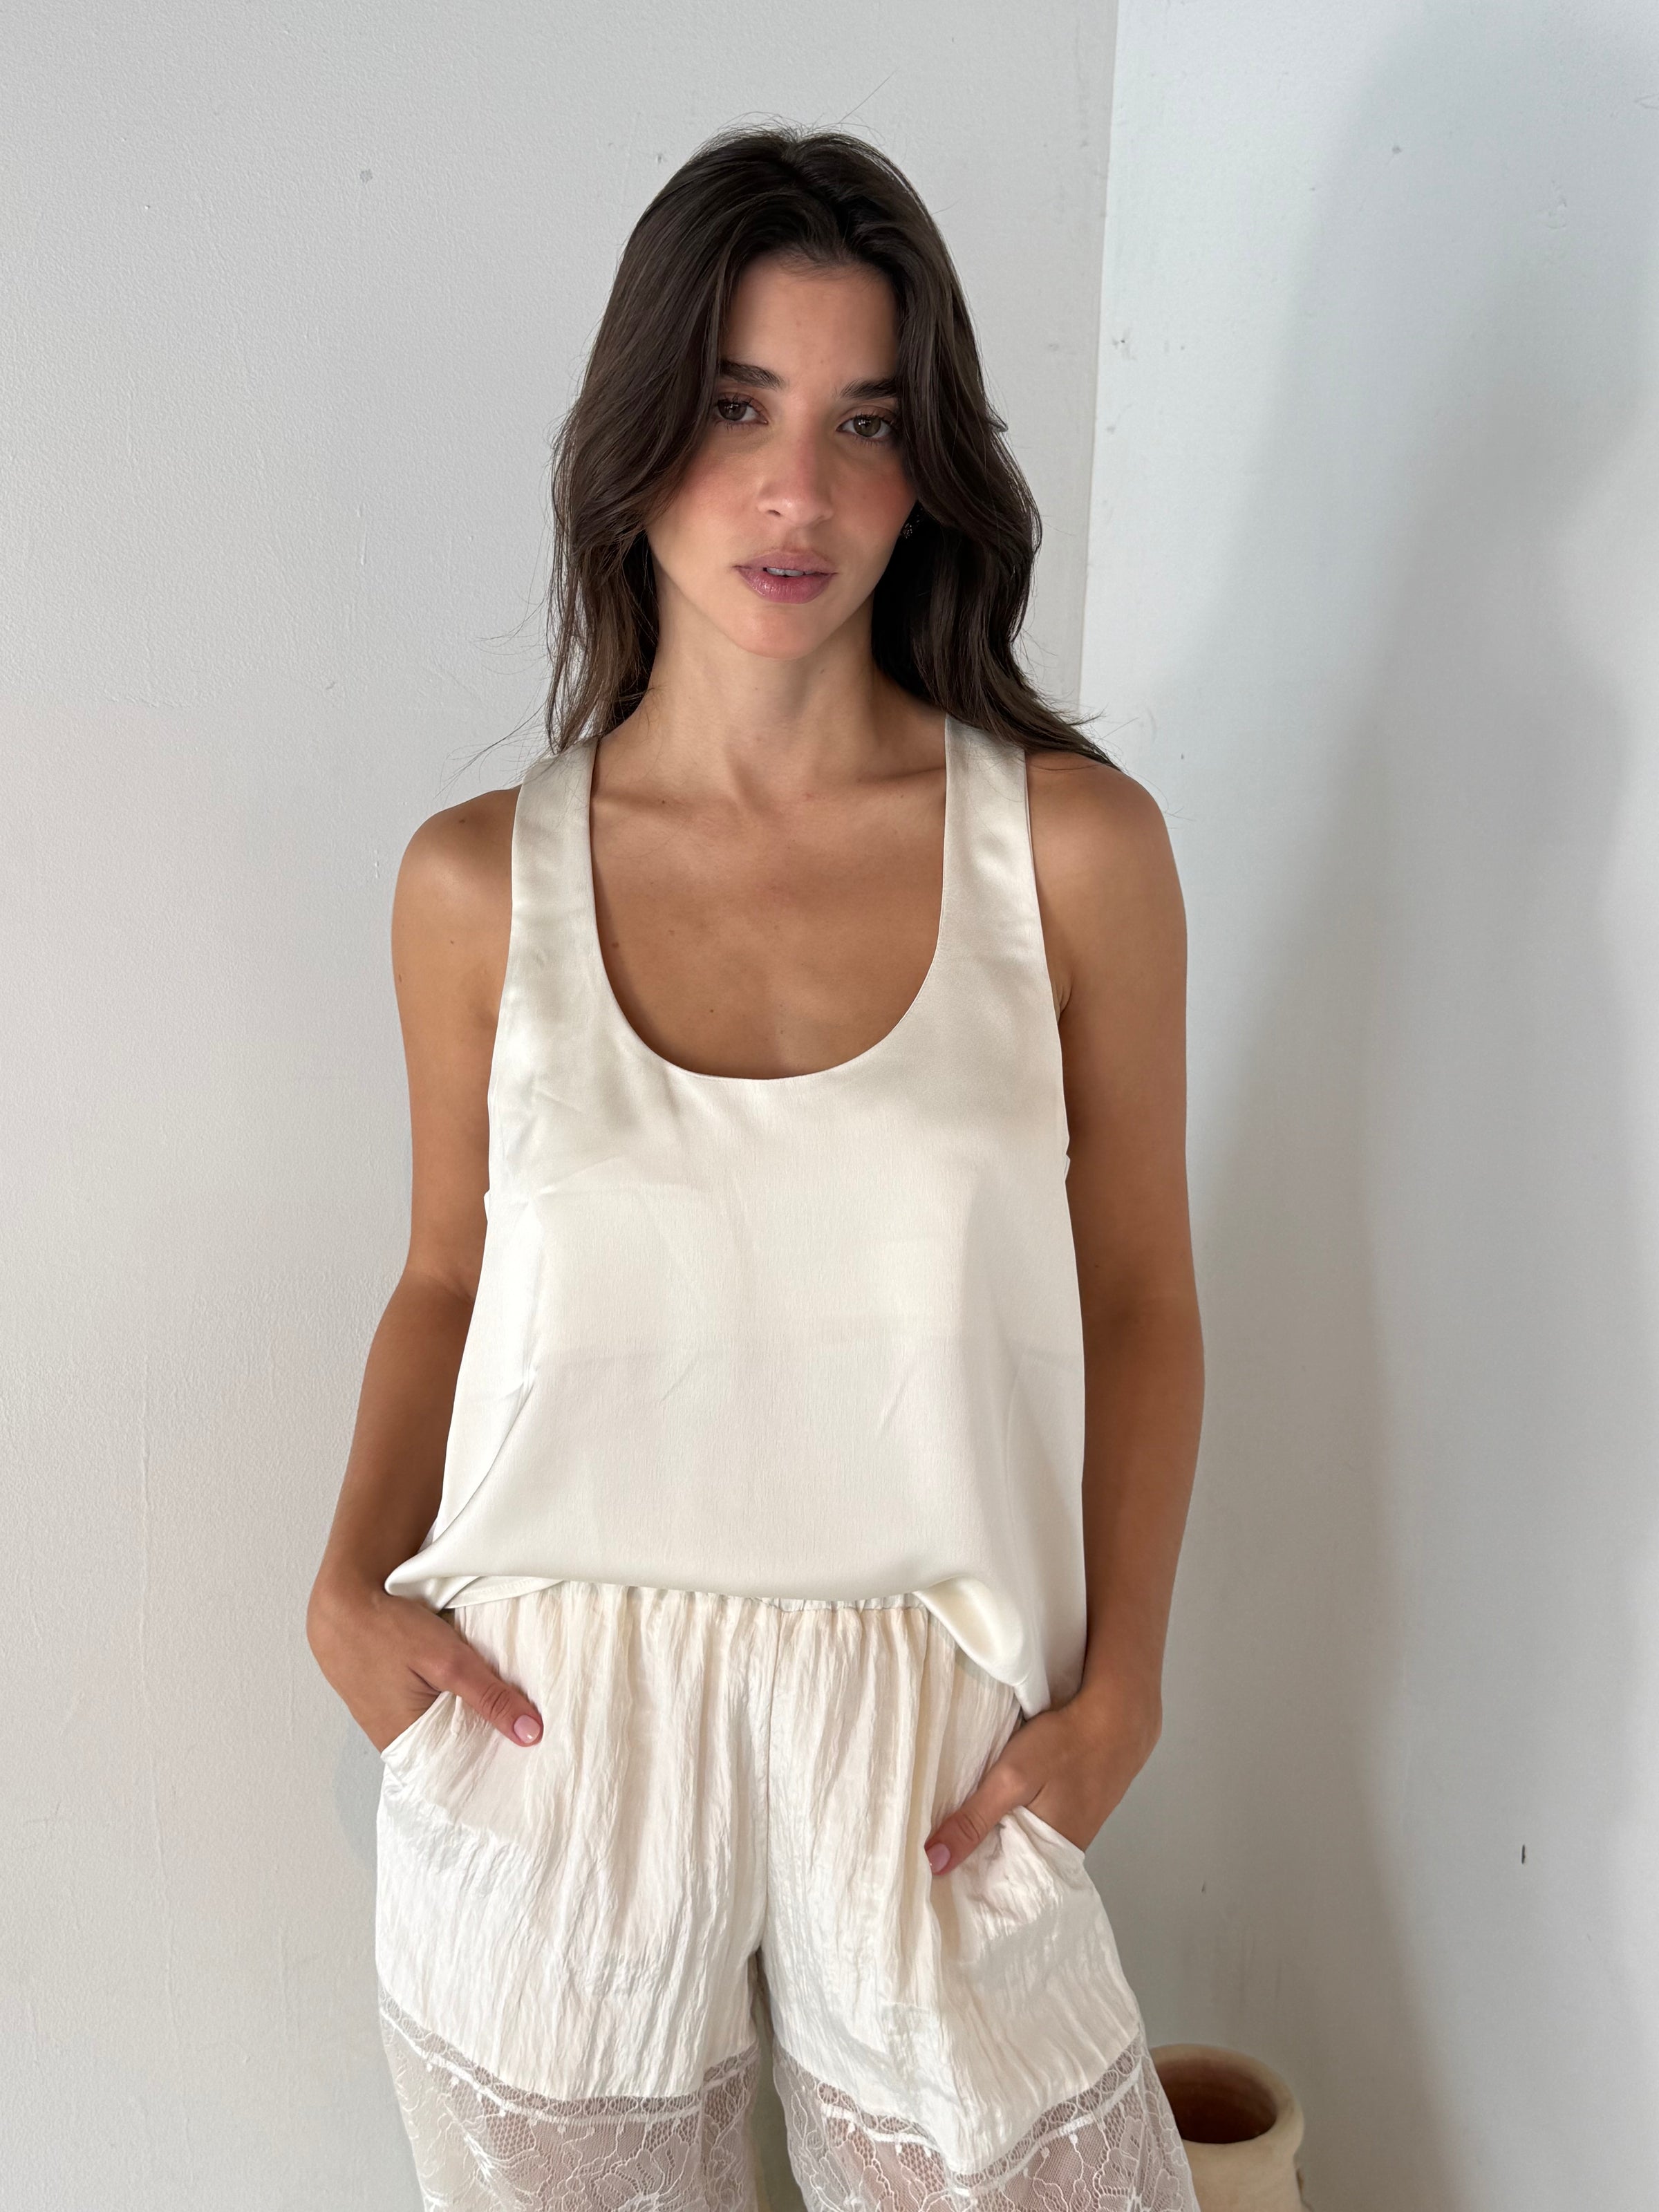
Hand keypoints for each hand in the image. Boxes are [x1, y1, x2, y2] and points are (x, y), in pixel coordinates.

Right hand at [306, 1577, 542, 1755]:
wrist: (342, 1601)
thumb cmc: (386, 1630)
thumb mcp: (448, 1661)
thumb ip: (490, 1697)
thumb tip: (531, 1734)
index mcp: (407, 1744)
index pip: (460, 1773)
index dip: (495, 1765)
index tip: (530, 1757)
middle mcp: (396, 1740)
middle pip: (453, 1752)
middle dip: (487, 1741)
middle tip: (528, 1731)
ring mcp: (389, 1719)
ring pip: (443, 1728)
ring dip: (469, 1717)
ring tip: (508, 1711)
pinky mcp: (390, 1699)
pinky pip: (428, 1710)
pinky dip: (451, 1701)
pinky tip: (473, 1689)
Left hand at [921, 1670, 1161, 1874]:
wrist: (1118, 1716)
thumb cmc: (1066, 1746)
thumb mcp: (1011, 1780)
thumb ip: (973, 1821)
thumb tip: (934, 1863)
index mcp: (1048, 1858)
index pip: (998, 1887)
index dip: (964, 1883)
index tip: (929, 1882)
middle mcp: (1060, 1852)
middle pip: (1006, 1865)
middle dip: (974, 1861)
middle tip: (929, 1859)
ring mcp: (1068, 1829)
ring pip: (1017, 1841)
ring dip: (990, 1836)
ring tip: (948, 1837)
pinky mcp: (1069, 1807)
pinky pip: (1030, 1823)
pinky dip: (1009, 1817)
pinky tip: (987, 1809)